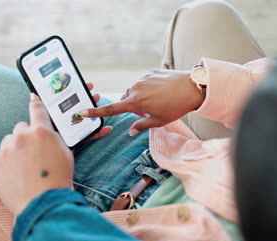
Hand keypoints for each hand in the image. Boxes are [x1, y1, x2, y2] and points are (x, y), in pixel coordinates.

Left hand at [0, 93, 73, 215]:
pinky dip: (5, 162)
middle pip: (21, 128)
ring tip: (24, 168)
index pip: (37, 108)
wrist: (43, 203)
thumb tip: (48, 133)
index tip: (33, 97)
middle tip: (33, 153)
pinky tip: (16, 174)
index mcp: (42, 131)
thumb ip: (54, 139)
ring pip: (9, 142)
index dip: (36, 102)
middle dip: (26, 137)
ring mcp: (7, 149)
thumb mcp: (66, 154)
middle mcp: (22, 136)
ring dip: (15, 150)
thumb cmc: (58, 180)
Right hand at [79, 69, 202, 135]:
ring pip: (134, 90)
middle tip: (146, 112)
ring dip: (140, 96)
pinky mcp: (151, 72)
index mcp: (135, 103)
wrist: (193, 87)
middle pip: (125, 99)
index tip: (82, 112)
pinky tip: (162, 91)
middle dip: (131, 106)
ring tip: (158, 100)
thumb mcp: (159, 121)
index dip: (96, 111)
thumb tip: (131, 131)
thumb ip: (141, 126)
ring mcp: (143, 78)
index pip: (112, 109)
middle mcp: (136, 89)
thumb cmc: (176, 107)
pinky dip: (149, 87)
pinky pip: (144, 81)